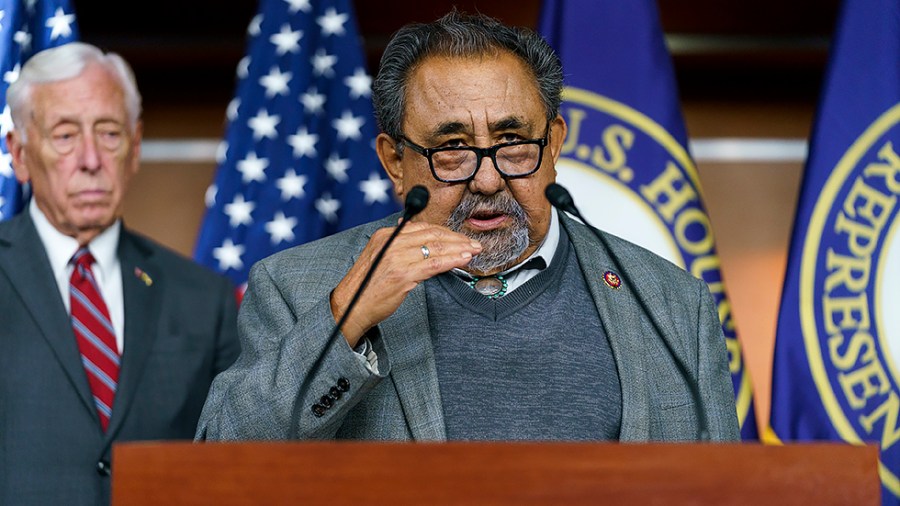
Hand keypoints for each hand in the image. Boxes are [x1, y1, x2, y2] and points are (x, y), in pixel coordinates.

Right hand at [330, 222, 481, 345]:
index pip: (422, 227)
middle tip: (473, 243)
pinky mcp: (403, 274)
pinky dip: (453, 260)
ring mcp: (396, 257)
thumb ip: (399, 248)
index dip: (445, 231)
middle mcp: (390, 242)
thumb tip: (423, 244)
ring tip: (474, 251)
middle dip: (457, 238)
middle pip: (432, 234)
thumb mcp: (380, 259)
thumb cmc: (367, 287)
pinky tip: (464, 260)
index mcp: (385, 236)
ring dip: (460, 248)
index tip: (459, 237)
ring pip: (436, 247)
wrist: (350, 307)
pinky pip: (434, 264)